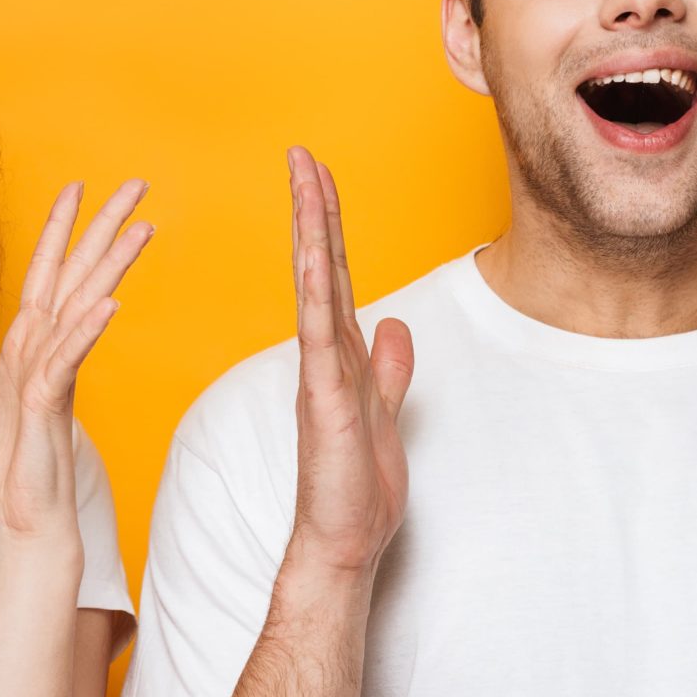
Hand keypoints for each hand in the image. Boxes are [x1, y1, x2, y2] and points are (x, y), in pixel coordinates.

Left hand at [0, 180, 153, 542]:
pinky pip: (69, 358)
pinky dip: (86, 330)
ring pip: (83, 306)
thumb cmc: (4, 472)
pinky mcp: (52, 403)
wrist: (18, 519)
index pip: (45, 276)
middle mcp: (48, 352)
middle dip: (104, 228)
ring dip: (110, 265)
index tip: (76, 188)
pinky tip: (108, 302)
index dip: (58, 231)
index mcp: (29, 347)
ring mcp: (55, 375)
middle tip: (137, 185)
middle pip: (77, 276)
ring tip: (142, 226)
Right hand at [287, 148, 412, 572]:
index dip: (327, 224)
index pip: (332, 274)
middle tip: (302, 154)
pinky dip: (314, 292)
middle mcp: (324, 355)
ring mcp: (319, 373)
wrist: (343, 542)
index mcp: (340, 355)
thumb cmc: (356, 488)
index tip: (319, 177)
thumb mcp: (386, 412)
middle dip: (312, 208)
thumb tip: (394, 326)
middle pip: (317, 266)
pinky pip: (318, 336)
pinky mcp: (322, 399)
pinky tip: (309, 255)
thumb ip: (388, 369)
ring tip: (302, 180)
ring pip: (313, 287)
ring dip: (309, 231)